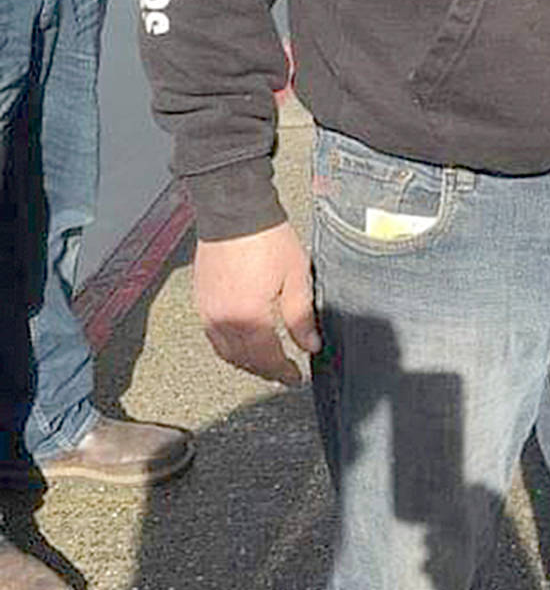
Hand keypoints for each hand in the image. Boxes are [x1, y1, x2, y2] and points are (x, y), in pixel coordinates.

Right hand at [194, 222, 320, 384]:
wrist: (235, 211)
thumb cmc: (267, 238)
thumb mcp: (296, 276)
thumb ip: (301, 316)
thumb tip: (310, 345)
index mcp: (249, 317)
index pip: (267, 359)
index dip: (283, 372)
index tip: (296, 378)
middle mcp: (224, 320)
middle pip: (244, 360)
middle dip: (266, 371)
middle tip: (283, 373)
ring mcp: (208, 311)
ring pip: (226, 352)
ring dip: (247, 362)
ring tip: (266, 362)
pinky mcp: (201, 300)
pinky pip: (214, 336)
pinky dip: (230, 346)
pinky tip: (243, 342)